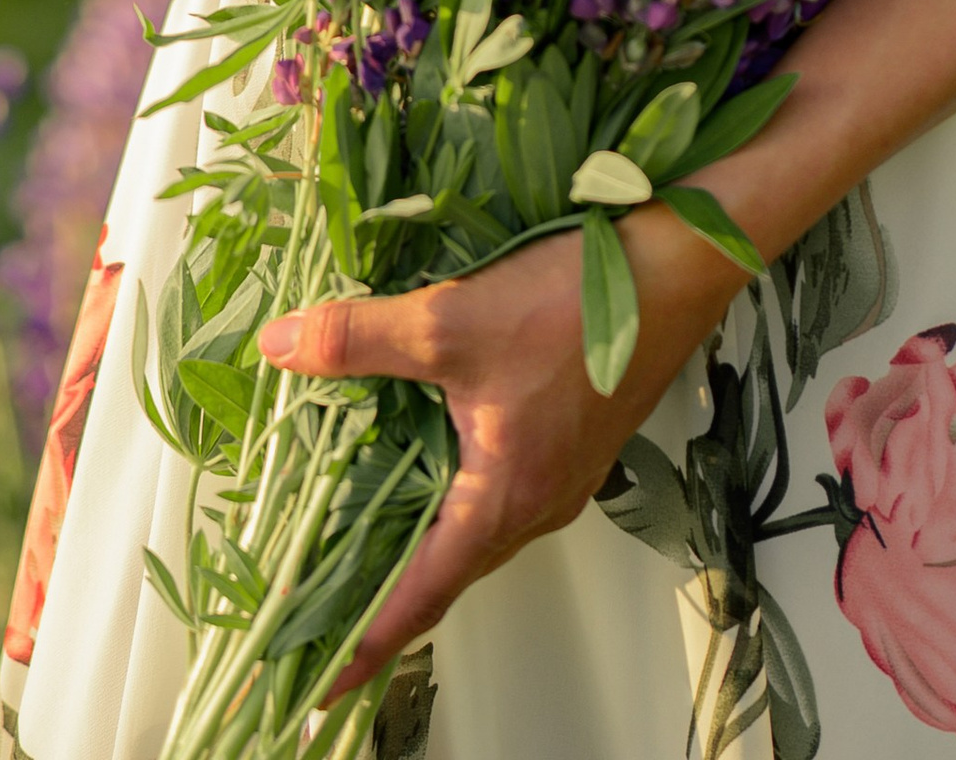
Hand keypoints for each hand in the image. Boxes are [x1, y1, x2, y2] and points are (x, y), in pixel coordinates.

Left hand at [258, 210, 740, 689]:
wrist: (674, 266)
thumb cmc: (576, 303)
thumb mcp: (452, 321)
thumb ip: (362, 340)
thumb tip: (281, 346)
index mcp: (507, 499)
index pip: (421, 596)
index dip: (367, 644)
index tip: (319, 688)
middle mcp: (539, 505)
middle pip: (449, 574)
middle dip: (386, 601)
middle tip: (324, 618)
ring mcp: (562, 477)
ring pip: (477, 532)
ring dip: (422, 546)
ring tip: (363, 548)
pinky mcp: (573, 444)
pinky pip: (502, 496)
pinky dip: (456, 502)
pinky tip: (429, 466)